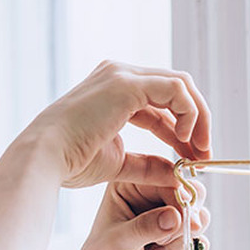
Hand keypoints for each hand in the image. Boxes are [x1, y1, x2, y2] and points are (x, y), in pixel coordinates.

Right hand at [29, 62, 211, 187]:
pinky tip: (183, 139)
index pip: (161, 103)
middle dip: (196, 120)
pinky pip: (175, 89)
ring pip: (181, 84)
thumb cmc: (71, 162)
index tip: (194, 157)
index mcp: (114, 91)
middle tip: (204, 154)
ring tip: (198, 150)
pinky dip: (188, 113)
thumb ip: (148, 165)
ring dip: (198, 117)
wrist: (45, 159)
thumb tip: (175, 174)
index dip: (182, 129)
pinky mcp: (127, 83)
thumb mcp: (118, 163)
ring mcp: (123, 75)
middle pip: (176, 88)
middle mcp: (119, 75)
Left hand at [63, 178, 209, 249]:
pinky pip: (200, 242)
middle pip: (189, 192)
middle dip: (185, 215)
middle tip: (173, 233)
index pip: (164, 175)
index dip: (178, 188)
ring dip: (181, 239)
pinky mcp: (182, 244)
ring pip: (199, 217)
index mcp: (131, 186)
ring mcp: (170, 222)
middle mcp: (153, 200)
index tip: (182, 206)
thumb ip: (146, 227)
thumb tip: (175, 216)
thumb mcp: (117, 243)